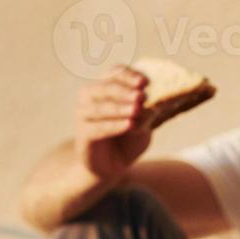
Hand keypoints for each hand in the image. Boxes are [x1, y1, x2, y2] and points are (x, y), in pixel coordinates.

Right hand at [74, 66, 154, 180]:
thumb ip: (147, 113)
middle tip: (141, 96)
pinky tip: (129, 125)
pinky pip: (97, 128)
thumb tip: (156, 104)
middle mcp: (90, 97)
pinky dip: (114, 126)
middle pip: (105, 87)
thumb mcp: (143, 124)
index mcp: (106, 86)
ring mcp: (83, 115)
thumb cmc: (128, 138)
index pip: (115, 72)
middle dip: (125, 91)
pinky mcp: (82, 135)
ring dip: (119, 108)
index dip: (129, 75)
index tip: (145, 82)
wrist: (113, 166)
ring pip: (99, 107)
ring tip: (136, 110)